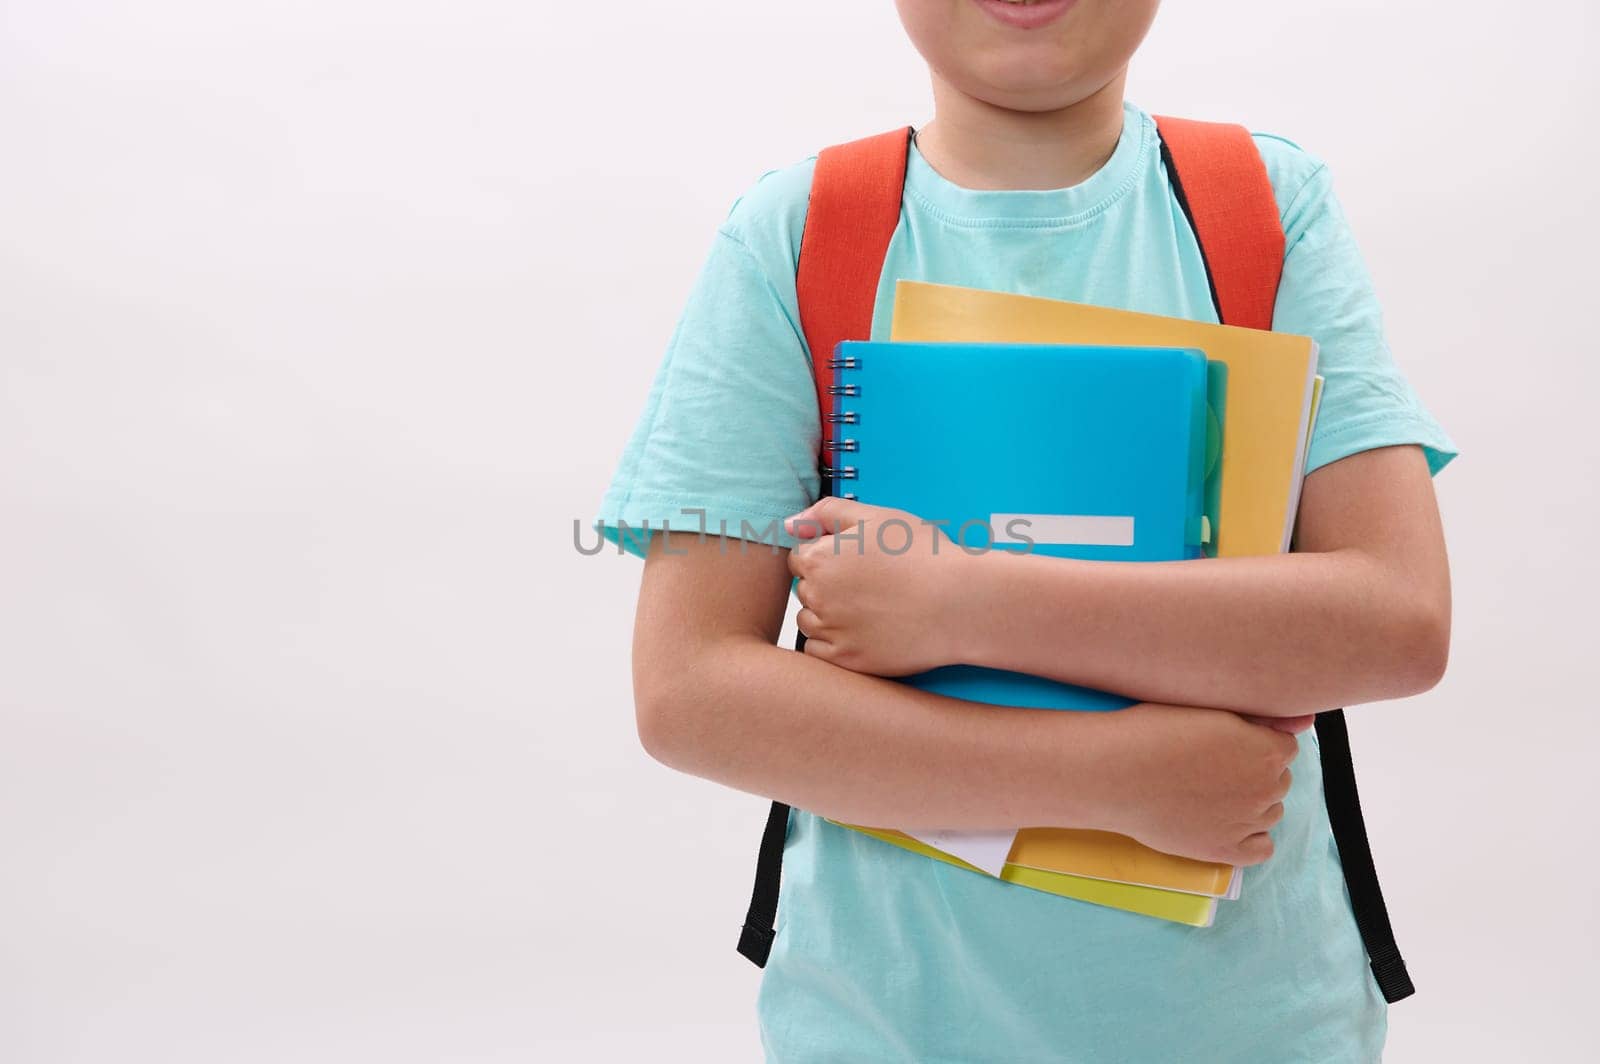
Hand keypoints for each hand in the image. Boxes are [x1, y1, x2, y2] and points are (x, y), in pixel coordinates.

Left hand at [785, 497, 969, 675]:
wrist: (960, 602)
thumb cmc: (924, 556)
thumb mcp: (878, 517)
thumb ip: (827, 514)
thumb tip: (791, 524)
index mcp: (820, 559)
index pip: (800, 558)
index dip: (828, 557)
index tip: (856, 563)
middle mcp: (817, 596)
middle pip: (804, 590)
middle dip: (827, 586)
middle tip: (869, 586)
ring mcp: (831, 631)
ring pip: (809, 621)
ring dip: (827, 615)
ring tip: (868, 608)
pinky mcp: (846, 660)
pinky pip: (818, 651)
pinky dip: (833, 643)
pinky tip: (862, 631)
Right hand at [1088, 703, 1299, 865]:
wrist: (1115, 772)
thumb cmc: (1153, 729)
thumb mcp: (1209, 707)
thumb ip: (1261, 716)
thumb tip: (1306, 721)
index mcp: (1267, 749)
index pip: (1283, 746)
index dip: (1255, 742)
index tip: (1226, 743)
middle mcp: (1266, 787)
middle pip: (1278, 780)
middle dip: (1255, 772)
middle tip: (1214, 765)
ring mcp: (1247, 822)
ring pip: (1271, 812)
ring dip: (1252, 803)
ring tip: (1212, 792)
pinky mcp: (1225, 850)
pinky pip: (1261, 849)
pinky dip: (1251, 838)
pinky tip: (1227, 823)